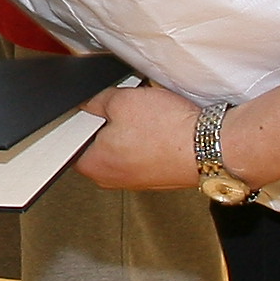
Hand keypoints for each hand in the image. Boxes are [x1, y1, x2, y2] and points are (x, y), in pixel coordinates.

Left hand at [79, 82, 212, 191]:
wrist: (209, 146)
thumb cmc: (168, 131)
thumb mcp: (121, 100)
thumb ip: (95, 100)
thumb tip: (86, 102)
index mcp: (93, 165)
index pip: (71, 139)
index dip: (83, 116)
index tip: (96, 106)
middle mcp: (111, 179)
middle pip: (97, 142)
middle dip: (108, 122)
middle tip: (127, 110)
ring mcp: (134, 180)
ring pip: (121, 145)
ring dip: (130, 130)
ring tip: (147, 119)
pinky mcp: (154, 176)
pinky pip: (141, 152)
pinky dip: (147, 139)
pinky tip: (159, 128)